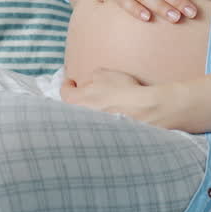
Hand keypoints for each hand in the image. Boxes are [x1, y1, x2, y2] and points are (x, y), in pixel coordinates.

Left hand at [60, 68, 177, 128]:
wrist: (145, 109)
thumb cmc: (123, 90)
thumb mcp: (103, 74)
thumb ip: (90, 77)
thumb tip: (89, 82)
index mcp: (77, 102)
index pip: (64, 93)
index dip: (67, 85)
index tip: (71, 82)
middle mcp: (81, 119)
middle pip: (73, 109)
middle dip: (79, 101)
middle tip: (87, 95)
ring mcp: (93, 130)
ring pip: (86, 120)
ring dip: (91, 112)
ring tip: (103, 105)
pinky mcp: (106, 137)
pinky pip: (100, 128)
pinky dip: (103, 123)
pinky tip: (113, 115)